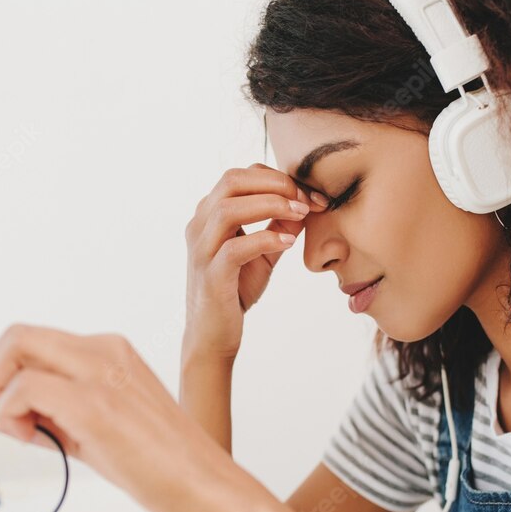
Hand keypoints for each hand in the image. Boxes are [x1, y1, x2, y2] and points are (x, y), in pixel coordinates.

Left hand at [0, 324, 260, 511]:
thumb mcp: (103, 432)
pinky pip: (24, 388)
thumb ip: (59, 416)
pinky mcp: (95, 404)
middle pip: (17, 335)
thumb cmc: (165, 470)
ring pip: (15, 348)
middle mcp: (105, 351)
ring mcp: (101, 373)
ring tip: (14, 432)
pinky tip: (30, 439)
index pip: (34, 341)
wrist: (208, 492)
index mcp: (111, 352)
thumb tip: (9, 416)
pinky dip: (10, 412)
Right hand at [183, 163, 327, 362]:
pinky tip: (288, 244)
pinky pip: (235, 248)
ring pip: (228, 209)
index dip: (278, 178)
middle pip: (231, 180)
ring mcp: (201, 250)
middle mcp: (199, 226)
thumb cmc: (235, 291)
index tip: (311, 195)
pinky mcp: (210, 276)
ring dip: (271, 205)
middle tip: (307, 200)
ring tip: (302, 215)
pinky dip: (265, 239)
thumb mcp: (263, 253)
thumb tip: (305, 204)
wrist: (213, 336)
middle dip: (276, 184)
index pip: (241, 176)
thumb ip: (279, 226)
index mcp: (209, 215)